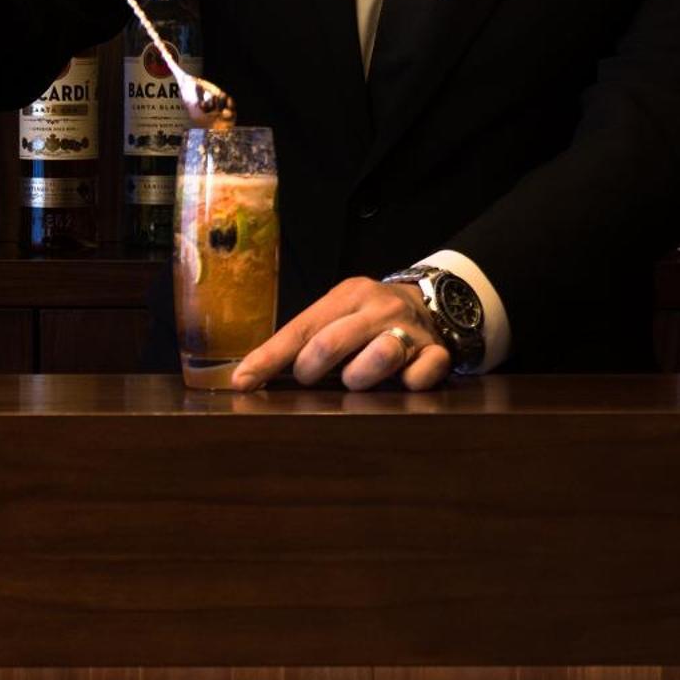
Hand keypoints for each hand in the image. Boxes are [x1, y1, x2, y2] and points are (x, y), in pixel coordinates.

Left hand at [230, 277, 452, 392]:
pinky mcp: (436, 352)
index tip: (243, 383)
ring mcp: (411, 329)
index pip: (301, 329)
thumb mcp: (338, 315)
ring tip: (357, 379)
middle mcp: (379, 308)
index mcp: (348, 296)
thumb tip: (249, 376)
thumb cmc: (370, 318)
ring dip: (360, 377)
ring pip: (380, 355)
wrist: (432, 304)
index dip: (269, 358)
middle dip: (312, 369)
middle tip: (311, 378)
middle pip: (332, 342)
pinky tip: (403, 382)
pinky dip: (410, 383)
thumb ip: (305, 340)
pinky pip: (422, 375)